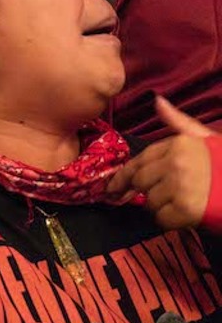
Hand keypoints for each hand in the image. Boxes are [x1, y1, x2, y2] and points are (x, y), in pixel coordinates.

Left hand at [107, 97, 214, 229]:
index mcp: (179, 143)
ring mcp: (180, 185)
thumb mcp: (207, 138)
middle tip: (165, 197)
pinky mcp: (186, 208)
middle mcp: (176, 162)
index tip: (115, 187)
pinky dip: (170, 222)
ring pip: (150, 202)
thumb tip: (157, 101)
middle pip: (140, 182)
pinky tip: (186, 216)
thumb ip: (179, 122)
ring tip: (184, 203)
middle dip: (148, 191)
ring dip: (162, 207)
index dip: (125, 175)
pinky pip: (162, 219)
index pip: (140, 160)